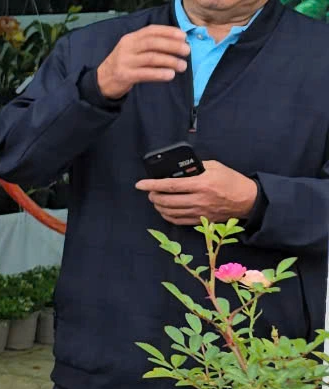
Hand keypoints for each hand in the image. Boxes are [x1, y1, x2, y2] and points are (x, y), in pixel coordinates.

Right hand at [95, 25, 190, 100]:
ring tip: (182, 66)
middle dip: (172, 45)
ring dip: (170, 61)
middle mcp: (127, 47)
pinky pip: (146, 73)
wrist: (103, 80)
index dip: (168, 32)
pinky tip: (170, 75)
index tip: (184, 36)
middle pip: (152, 43)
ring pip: (151, 58)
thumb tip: (178, 43)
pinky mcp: (124, 75)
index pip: (151, 30)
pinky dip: (160, 74)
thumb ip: (150, 44)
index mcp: (130, 38)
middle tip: (187, 51)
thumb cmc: (125, 63)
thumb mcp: (133, 49)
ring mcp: (125, 61)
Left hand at [137, 160, 259, 224]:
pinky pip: (179, 221)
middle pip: (167, 200)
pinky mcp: (202, 221)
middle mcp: (199, 199)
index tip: (140, 184)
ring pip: (170, 212)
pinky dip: (168, 216)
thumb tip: (177, 168)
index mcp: (202, 184)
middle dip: (153, 196)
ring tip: (156, 200)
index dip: (152, 185)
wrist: (249, 200)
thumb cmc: (232, 181)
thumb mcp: (215, 167)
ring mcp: (200, 212)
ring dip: (158, 206)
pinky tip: (165, 210)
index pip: (170, 185)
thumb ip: (196, 166)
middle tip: (149, 191)